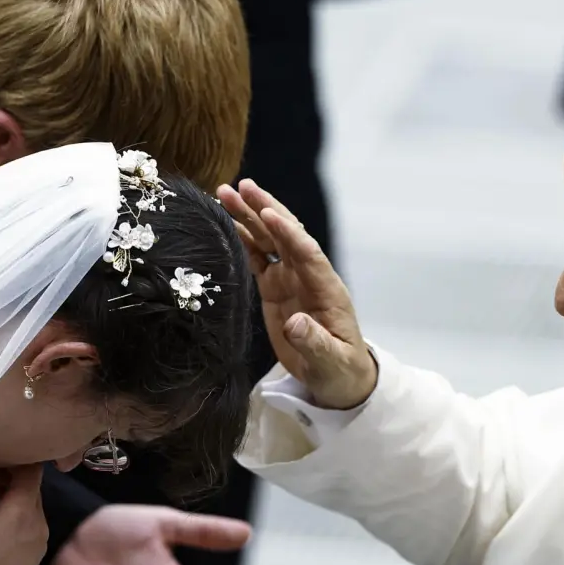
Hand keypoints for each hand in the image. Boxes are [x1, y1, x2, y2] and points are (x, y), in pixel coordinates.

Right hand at [217, 178, 377, 408]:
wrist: (338, 378)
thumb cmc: (340, 370)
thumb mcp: (330, 362)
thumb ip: (315, 343)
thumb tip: (297, 324)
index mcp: (326, 288)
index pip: (307, 253)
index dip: (289, 233)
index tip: (269, 213)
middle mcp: (308, 276)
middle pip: (286, 235)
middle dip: (265, 209)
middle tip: (241, 186)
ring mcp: (291, 280)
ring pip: (269, 240)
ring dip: (249, 216)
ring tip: (224, 193)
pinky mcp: (275, 289)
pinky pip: (258, 258)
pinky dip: (243, 239)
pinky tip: (226, 222)